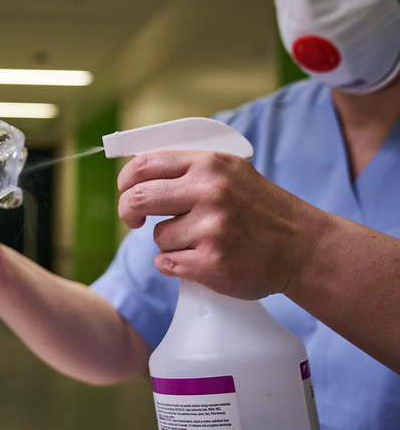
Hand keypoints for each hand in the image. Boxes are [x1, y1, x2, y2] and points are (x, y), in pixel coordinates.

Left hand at [117, 150, 322, 299]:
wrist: (303, 246)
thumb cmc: (259, 209)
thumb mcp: (230, 171)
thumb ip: (188, 168)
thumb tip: (136, 172)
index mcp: (209, 164)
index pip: (144, 165)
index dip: (126, 180)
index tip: (125, 191)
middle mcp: (209, 192)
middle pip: (137, 199)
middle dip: (128, 212)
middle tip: (134, 220)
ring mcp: (210, 228)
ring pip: (157, 236)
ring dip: (170, 242)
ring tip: (202, 240)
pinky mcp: (212, 262)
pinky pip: (166, 263)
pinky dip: (176, 264)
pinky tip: (202, 259)